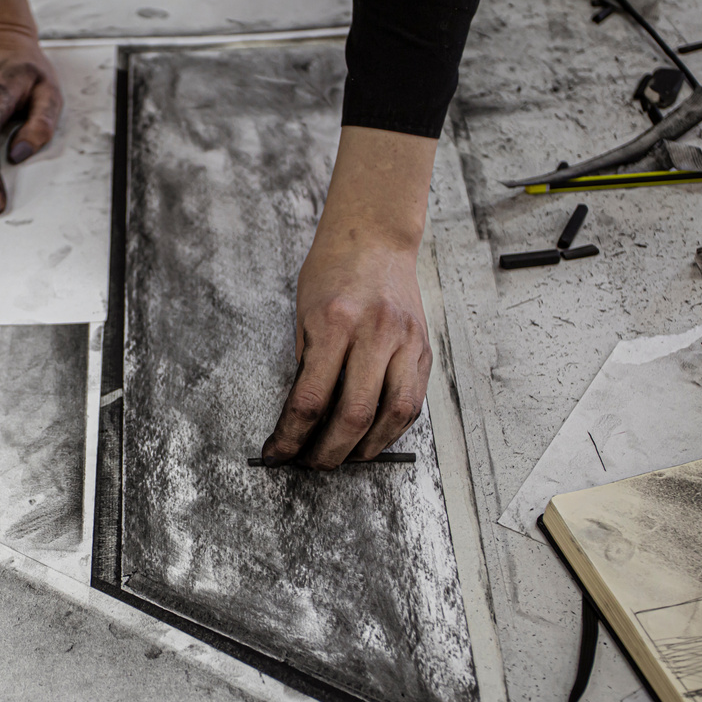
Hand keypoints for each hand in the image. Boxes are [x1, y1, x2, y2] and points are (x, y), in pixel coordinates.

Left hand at [260, 126, 435, 469]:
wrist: (374, 237)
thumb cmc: (331, 272)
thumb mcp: (304, 315)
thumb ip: (307, 365)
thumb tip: (301, 420)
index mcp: (334, 323)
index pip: (310, 399)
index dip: (291, 436)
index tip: (278, 454)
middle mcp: (374, 333)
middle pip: (353, 415)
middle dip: (328, 452)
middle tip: (310, 464)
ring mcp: (405, 341)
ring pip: (392, 415)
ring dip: (366, 448)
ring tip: (344, 457)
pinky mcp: (423, 347)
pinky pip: (413, 401)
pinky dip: (392, 427)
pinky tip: (373, 437)